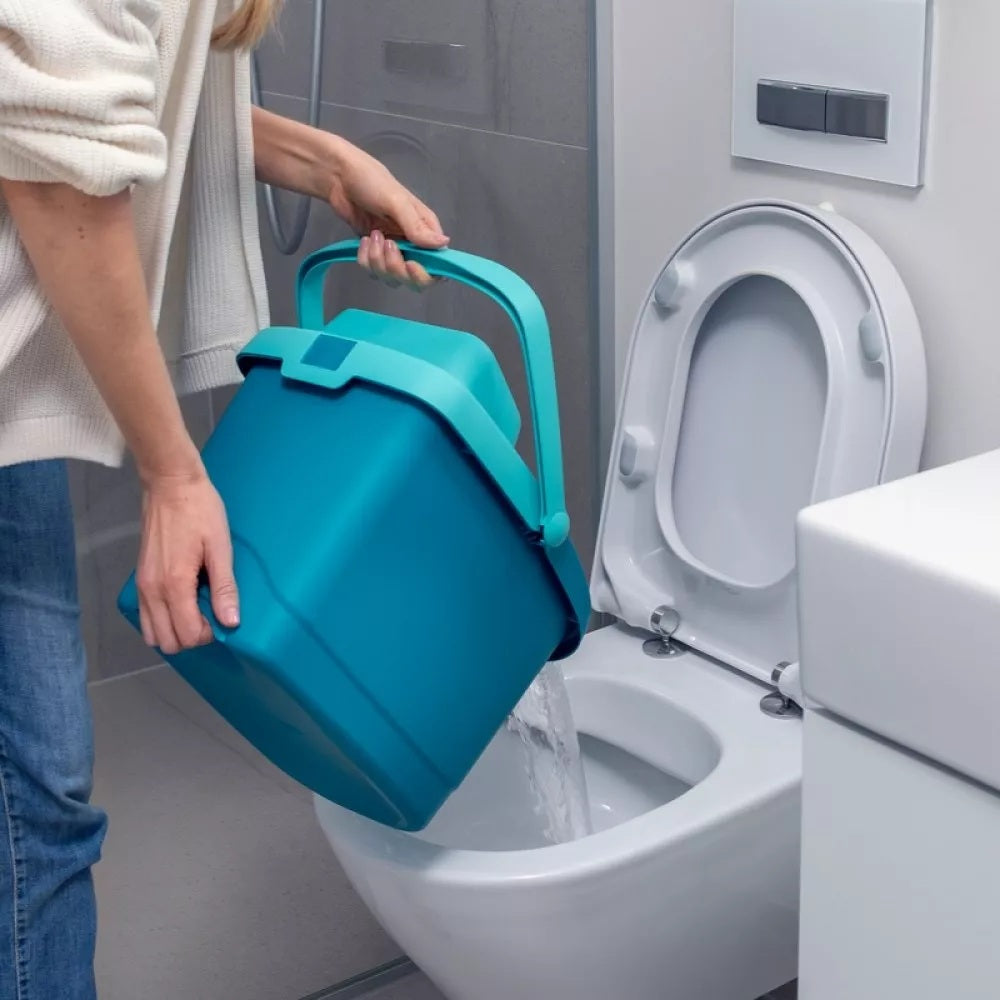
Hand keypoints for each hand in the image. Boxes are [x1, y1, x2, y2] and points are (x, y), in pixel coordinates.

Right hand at [136, 467, 238, 653]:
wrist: (170, 484)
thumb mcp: (220, 547)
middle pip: (168, 641)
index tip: (222, 615)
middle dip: (192, 636)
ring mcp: (142, 585)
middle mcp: (152, 590)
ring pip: (153, 633)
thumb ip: (224, 587)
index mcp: (174, 584)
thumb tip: (231, 622)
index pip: (188, 634)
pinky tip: (182, 602)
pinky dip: (163, 620)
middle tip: (211, 614)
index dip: (210, 633)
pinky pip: (146, 616)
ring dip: (176, 630)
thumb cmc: (200, 511)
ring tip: (197, 609)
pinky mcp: (139, 578)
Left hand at [325, 137, 449, 290]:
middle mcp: (413, 244)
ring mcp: (393, 251)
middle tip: (387, 244)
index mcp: (425, 230)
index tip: (410, 264)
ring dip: (378, 261)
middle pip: (413, 278)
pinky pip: (373, 271)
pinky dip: (365, 260)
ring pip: (392, 277)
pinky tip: (363, 240)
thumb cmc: (372, 182)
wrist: (339, 177)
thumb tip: (443, 244)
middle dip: (397, 268)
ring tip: (372, 235)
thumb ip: (417, 226)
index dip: (426, 272)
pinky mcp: (374, 254)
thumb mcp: (397, 201)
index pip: (437, 263)